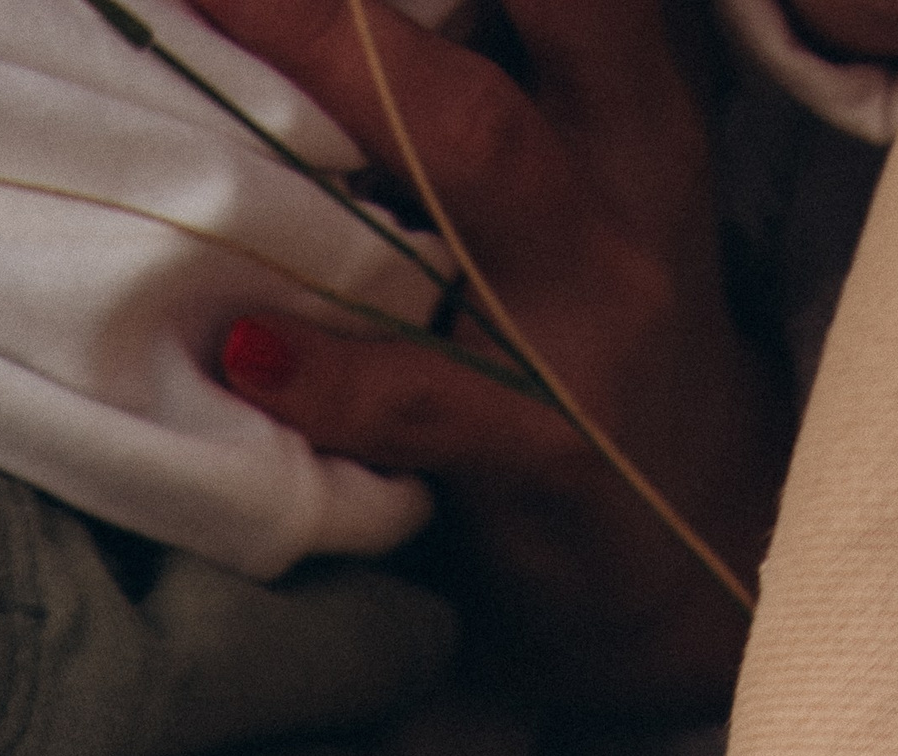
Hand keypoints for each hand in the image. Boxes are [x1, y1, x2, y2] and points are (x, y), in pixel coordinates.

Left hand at [199, 0, 790, 709]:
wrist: (702, 559)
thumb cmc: (590, 359)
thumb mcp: (572, 207)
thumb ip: (466, 120)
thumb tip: (317, 46)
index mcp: (628, 114)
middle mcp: (619, 193)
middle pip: (517, 30)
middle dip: (345, 7)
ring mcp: (588, 325)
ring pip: (480, 162)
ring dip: (335, 106)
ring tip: (194, 84)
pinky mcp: (549, 454)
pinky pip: (428, 402)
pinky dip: (331, 379)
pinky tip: (246, 356)